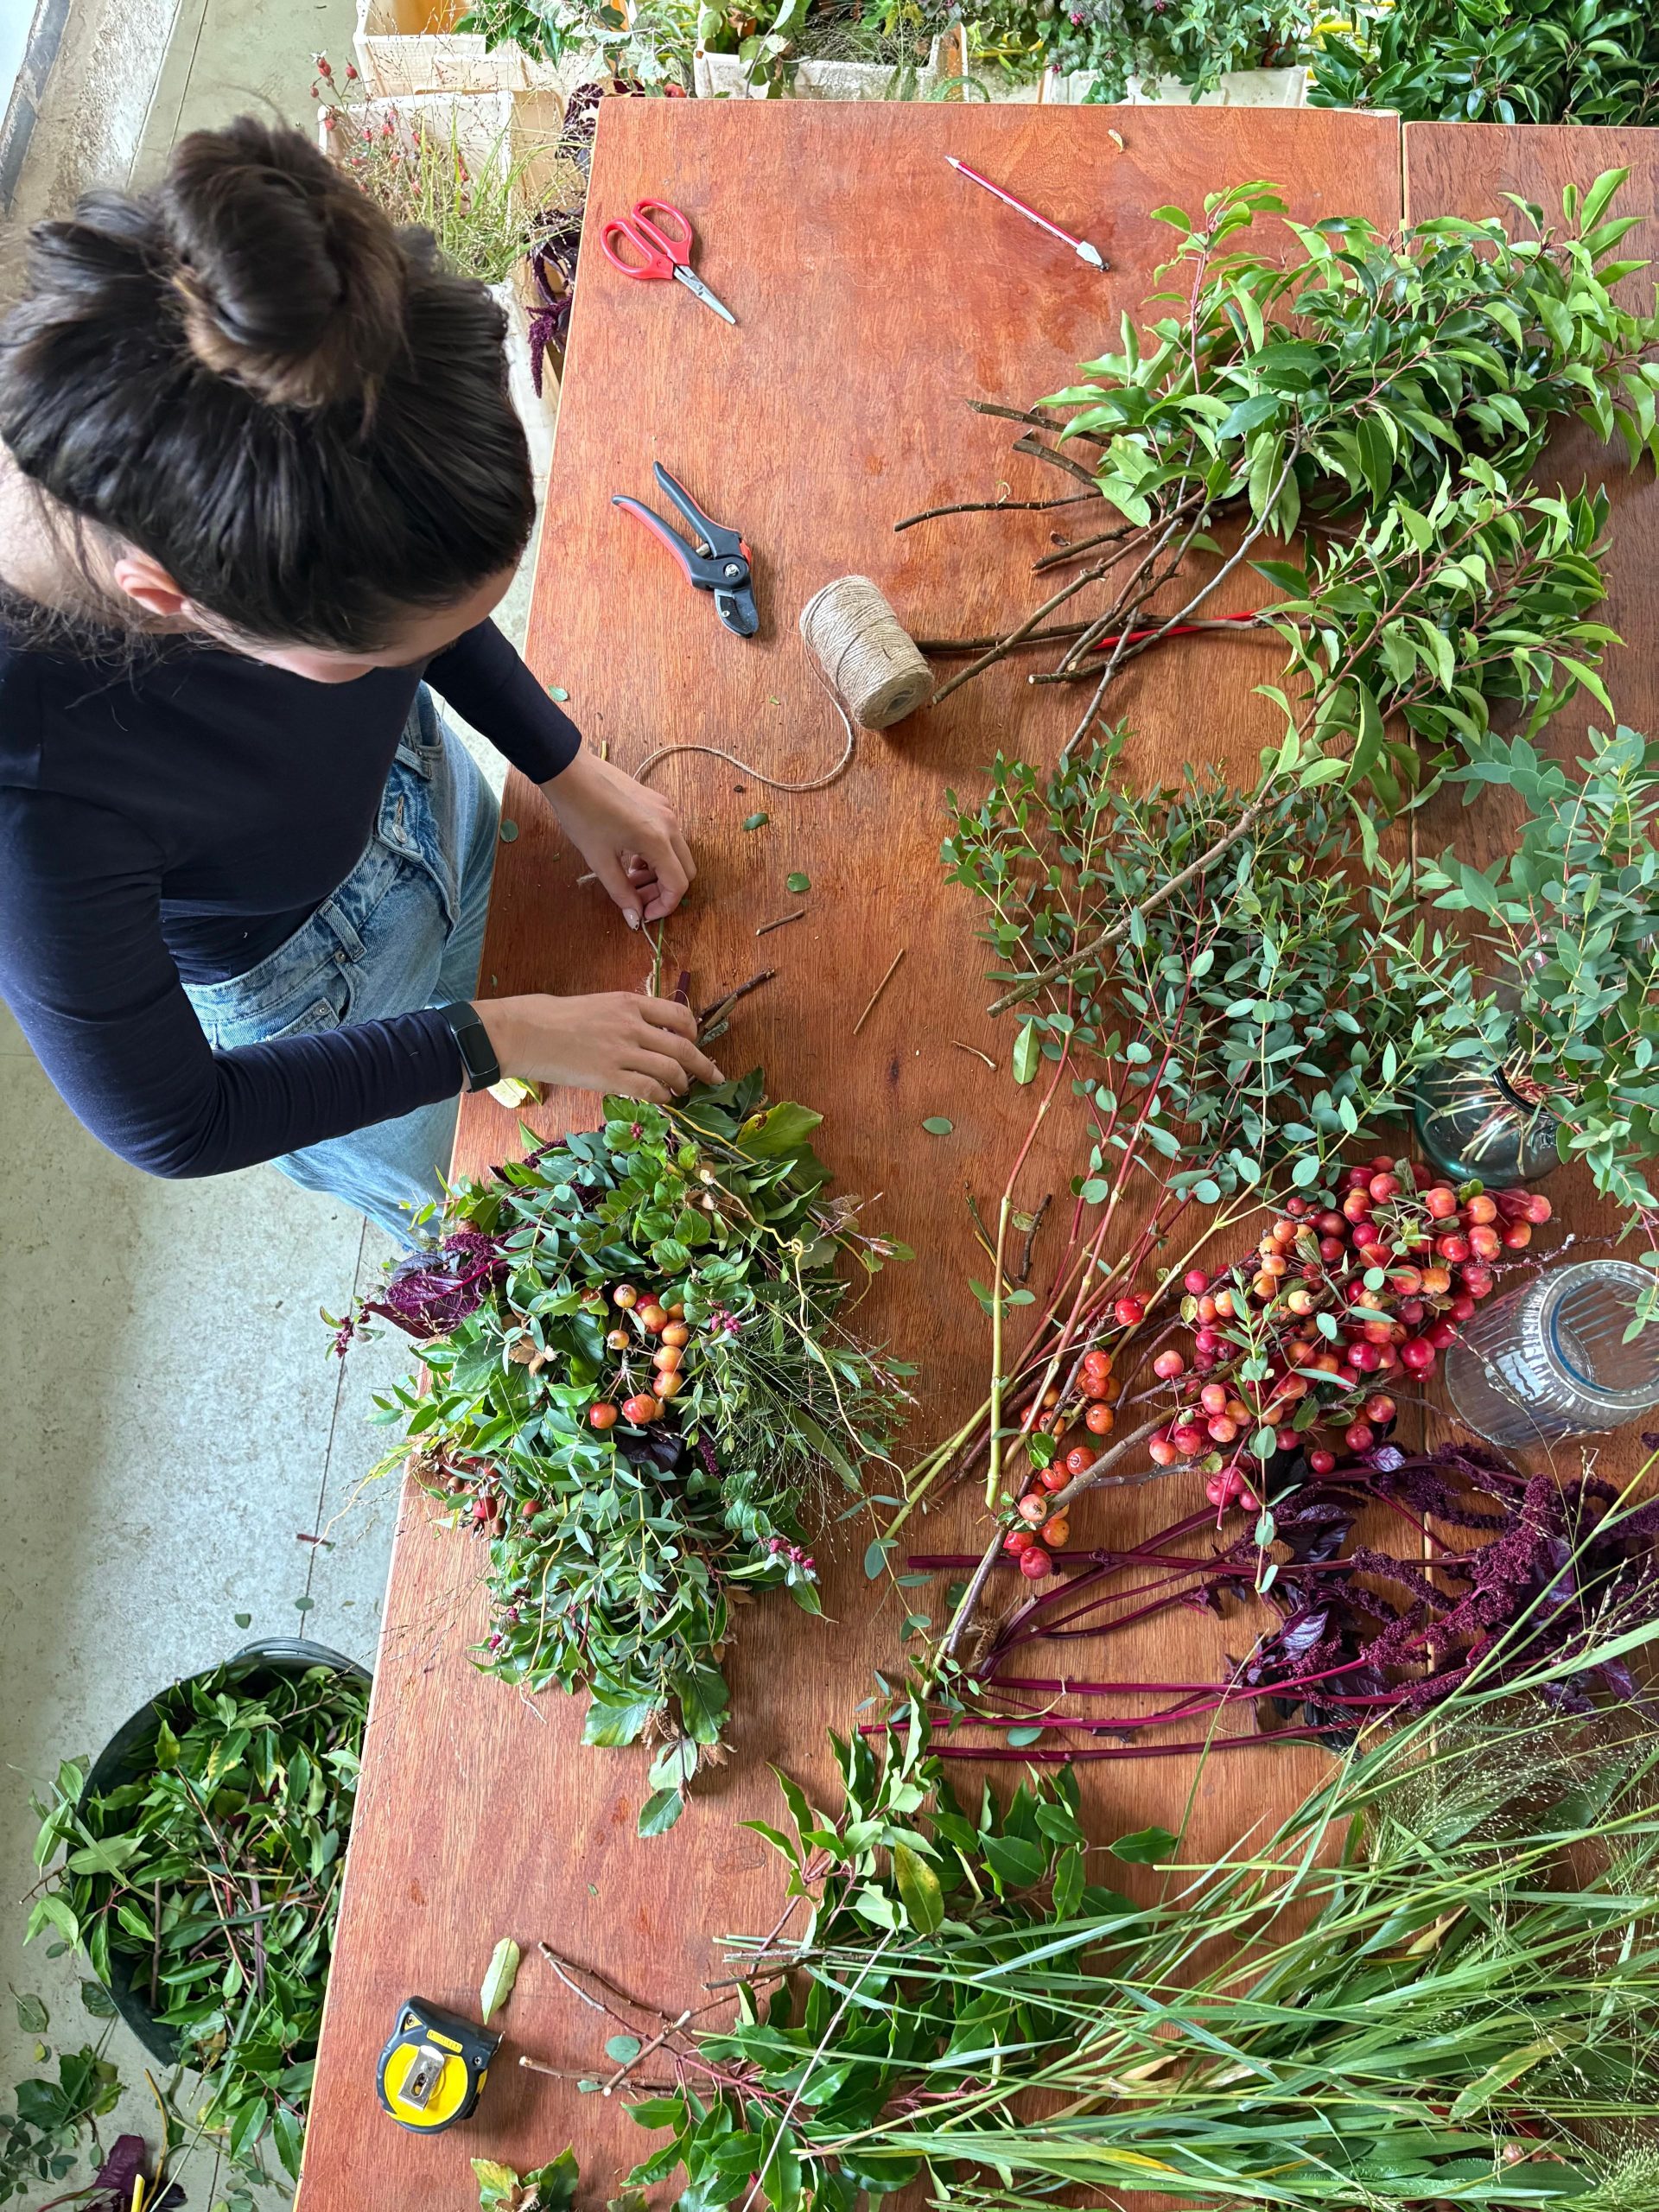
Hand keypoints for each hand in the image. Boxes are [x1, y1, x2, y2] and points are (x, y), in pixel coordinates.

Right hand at [474, 993, 721, 1103]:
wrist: (522, 1032)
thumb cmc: (550, 1016)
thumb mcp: (595, 1003)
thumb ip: (622, 1016)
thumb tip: (642, 1034)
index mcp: (628, 1002)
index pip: (678, 1013)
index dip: (693, 1030)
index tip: (696, 1041)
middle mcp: (632, 1024)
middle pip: (684, 1045)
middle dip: (704, 1065)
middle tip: (715, 1076)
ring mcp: (622, 1051)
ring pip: (672, 1069)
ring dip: (684, 1083)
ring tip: (684, 1091)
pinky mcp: (610, 1077)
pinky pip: (650, 1089)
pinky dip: (663, 1096)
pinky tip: (664, 1100)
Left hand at [542, 748, 693, 928]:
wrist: (571, 773)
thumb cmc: (581, 814)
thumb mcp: (599, 860)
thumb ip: (621, 893)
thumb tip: (634, 919)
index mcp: (657, 840)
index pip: (678, 884)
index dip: (664, 906)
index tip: (643, 914)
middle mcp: (670, 824)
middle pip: (685, 870)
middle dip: (664, 890)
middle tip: (636, 898)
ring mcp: (666, 810)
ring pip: (678, 854)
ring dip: (659, 872)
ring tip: (629, 876)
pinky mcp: (658, 802)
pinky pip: (669, 836)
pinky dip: (656, 854)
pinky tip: (630, 855)